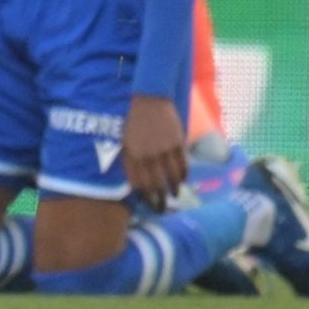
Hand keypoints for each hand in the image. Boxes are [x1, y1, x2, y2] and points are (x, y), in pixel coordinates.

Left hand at [122, 94, 186, 210]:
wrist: (149, 100)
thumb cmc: (134, 122)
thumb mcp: (125, 141)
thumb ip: (130, 160)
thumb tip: (135, 183)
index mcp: (132, 154)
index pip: (139, 183)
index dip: (144, 196)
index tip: (148, 204)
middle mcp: (147, 154)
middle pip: (155, 183)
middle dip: (159, 199)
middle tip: (162, 208)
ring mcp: (163, 149)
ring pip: (171, 176)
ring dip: (174, 189)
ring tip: (174, 196)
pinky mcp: (177, 143)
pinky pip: (182, 164)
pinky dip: (183, 175)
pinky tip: (183, 180)